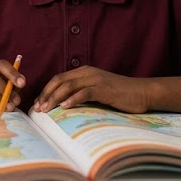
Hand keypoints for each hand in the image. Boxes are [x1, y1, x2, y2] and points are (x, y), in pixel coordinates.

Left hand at [32, 66, 149, 113]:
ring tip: (46, 109)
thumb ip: (82, 93)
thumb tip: (63, 104)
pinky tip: (65, 107)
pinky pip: (85, 92)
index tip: (38, 103)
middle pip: (60, 80)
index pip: (58, 78)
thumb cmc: (119, 95)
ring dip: (55, 98)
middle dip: (46, 94)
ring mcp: (96, 79)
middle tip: (38, 108)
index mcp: (83, 72)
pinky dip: (73, 99)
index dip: (46, 90)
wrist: (142, 92)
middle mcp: (88, 73)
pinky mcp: (104, 89)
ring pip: (69, 86)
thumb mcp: (97, 91)